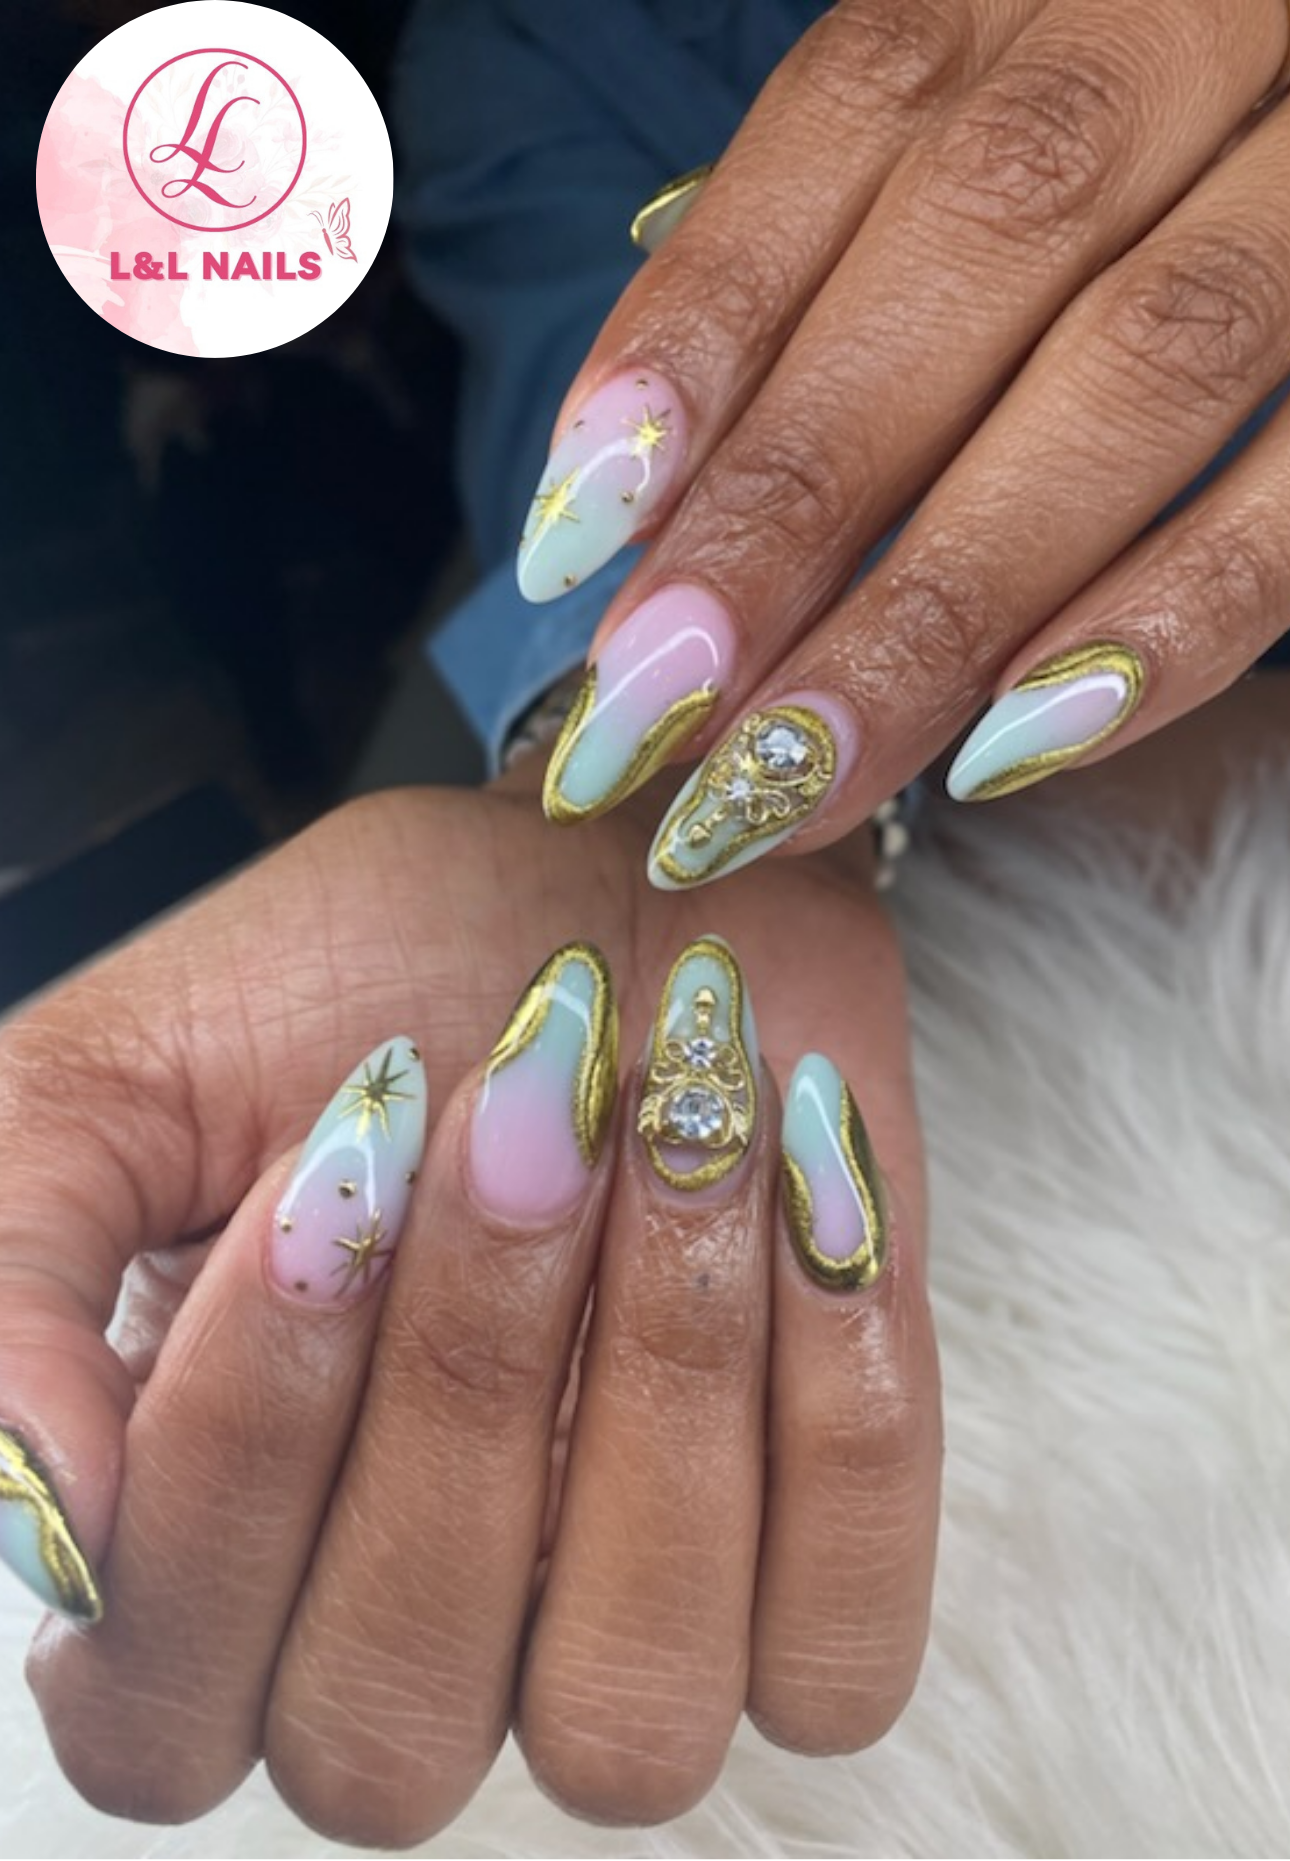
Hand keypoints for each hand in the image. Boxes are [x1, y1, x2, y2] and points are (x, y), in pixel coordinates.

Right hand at [1, 764, 937, 1844]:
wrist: (613, 885)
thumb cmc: (361, 978)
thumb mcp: (126, 1077)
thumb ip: (19, 1278)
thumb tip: (44, 1519)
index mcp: (200, 1565)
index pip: (162, 1705)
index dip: (241, 1455)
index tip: (322, 1177)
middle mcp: (406, 1648)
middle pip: (395, 1722)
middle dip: (461, 1380)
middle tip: (514, 1110)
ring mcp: (617, 1641)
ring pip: (629, 1715)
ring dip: (659, 1377)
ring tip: (674, 1124)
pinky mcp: (809, 1591)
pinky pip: (836, 1647)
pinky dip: (835, 1396)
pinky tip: (798, 1183)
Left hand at [516, 0, 1289, 877]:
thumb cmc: (1173, 136)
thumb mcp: (1023, 108)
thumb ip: (868, 234)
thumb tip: (663, 452)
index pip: (863, 105)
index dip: (705, 318)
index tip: (574, 532)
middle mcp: (1214, 15)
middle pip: (986, 240)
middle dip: (798, 494)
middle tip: (654, 707)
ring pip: (1148, 358)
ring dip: (948, 591)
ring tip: (796, 771)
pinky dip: (1173, 614)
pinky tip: (1016, 738)